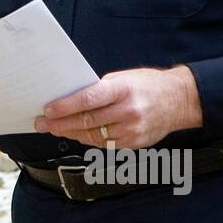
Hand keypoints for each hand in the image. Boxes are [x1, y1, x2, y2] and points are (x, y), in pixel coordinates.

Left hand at [33, 66, 203, 147]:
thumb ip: (99, 89)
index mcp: (124, 90)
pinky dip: (88, 139)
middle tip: (42, 123)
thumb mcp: (123, 78)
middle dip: (60, 123)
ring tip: (55, 129)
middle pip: (87, 121)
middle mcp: (129, 112)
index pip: (88, 99)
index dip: (65, 106)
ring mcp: (133, 131)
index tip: (47, 110)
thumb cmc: (147, 84)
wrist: (180, 100)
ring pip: (93, 136)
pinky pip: (105, 144)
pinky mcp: (135, 144)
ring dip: (71, 133)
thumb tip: (70, 100)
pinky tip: (76, 134)